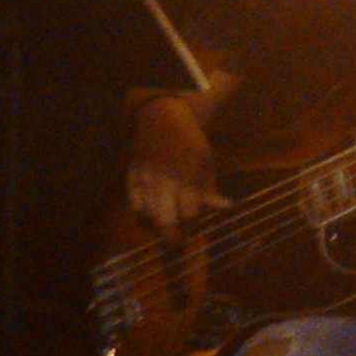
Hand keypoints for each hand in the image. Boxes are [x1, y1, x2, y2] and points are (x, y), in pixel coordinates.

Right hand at [126, 96, 226, 234]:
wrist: (160, 119)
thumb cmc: (189, 141)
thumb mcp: (206, 160)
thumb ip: (211, 186)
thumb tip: (224, 206)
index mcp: (188, 175)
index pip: (190, 212)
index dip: (194, 217)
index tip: (195, 217)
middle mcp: (165, 179)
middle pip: (167, 220)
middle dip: (174, 231)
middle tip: (178, 236)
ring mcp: (145, 178)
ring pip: (150, 215)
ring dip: (159, 220)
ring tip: (167, 218)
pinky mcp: (130, 175)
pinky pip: (134, 204)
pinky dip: (143, 210)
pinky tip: (152, 207)